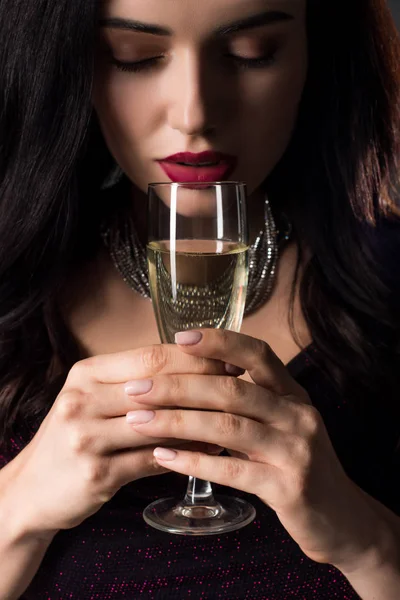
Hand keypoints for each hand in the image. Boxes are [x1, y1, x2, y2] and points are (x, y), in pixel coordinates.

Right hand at [1, 345, 227, 537]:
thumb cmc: (74, 436)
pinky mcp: (95, 474)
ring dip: (201, 421)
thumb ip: (134, 381)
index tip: (229, 358)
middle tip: (240, 385)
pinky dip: (186, 454)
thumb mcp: (93, 398)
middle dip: (204, 384)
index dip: (194, 356)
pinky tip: (210, 451)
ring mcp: (86, 437)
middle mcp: (82, 400)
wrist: (32, 488)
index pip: (150, 356)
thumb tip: (193, 368)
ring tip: (234, 419)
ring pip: (159, 423)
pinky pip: (153, 459)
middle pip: (157, 385)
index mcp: (86, 374)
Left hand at [125, 329, 382, 569]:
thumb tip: (190, 380)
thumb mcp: (281, 424)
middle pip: (232, 390)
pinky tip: (163, 457)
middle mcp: (298, 415)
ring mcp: (296, 451)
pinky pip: (232, 470)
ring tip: (137, 420)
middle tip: (136, 388)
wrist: (340, 518)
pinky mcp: (288, 488)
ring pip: (228, 427)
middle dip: (178, 386)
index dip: (220, 342)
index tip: (180, 337)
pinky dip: (194, 462)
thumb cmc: (297, 464)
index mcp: (293, 394)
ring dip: (176, 422)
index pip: (257, 354)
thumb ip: (248, 403)